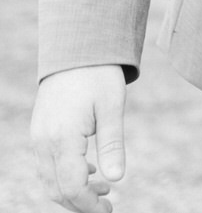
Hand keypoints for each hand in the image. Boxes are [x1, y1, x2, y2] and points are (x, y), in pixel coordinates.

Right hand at [31, 65, 126, 212]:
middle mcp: (44, 142)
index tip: (109, 209)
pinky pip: (48, 166)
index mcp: (62, 138)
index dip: (89, 204)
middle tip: (108, 206)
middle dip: (81, 204)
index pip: (72, 186)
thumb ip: (112, 145)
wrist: (77, 50)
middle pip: (57, 189)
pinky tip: (91, 172)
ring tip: (104, 191)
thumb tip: (117, 179)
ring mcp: (39, 138)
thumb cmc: (99, 76)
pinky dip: (66, 177)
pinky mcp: (41, 133)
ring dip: (74, 192)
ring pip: (50, 180)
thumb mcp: (112, 108)